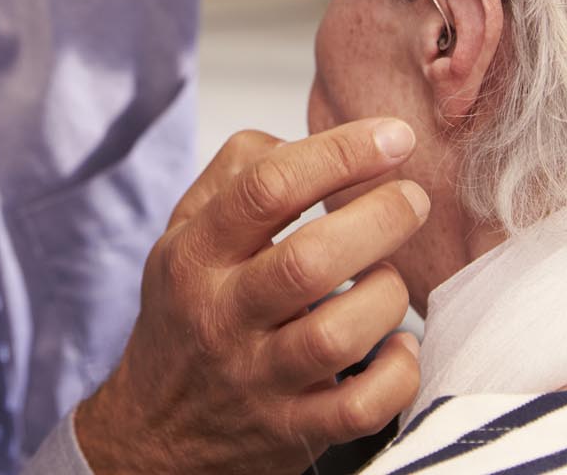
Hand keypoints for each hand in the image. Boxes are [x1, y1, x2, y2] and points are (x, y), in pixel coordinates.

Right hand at [73, 119, 428, 474]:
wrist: (153, 428)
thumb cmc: (186, 310)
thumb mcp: (184, 229)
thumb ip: (238, 171)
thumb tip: (312, 141)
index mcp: (196, 254)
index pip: (266, 189)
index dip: (339, 154)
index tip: (392, 137)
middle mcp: (222, 314)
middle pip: (309, 262)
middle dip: (380, 219)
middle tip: (413, 198)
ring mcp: (257, 379)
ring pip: (338, 336)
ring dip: (386, 294)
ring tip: (390, 275)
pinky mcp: (292, 430)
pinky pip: (361, 408)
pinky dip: (398, 373)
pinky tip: (400, 344)